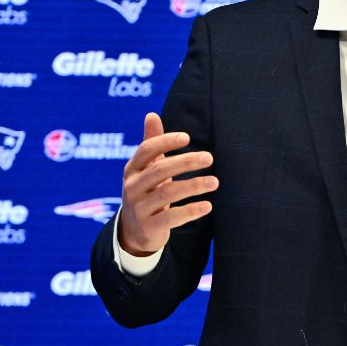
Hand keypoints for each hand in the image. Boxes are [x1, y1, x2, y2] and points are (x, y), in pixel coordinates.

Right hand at [118, 112, 216, 255]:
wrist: (134, 231)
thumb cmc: (147, 191)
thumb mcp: (147, 169)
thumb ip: (152, 143)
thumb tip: (151, 114)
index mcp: (132, 169)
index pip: (146, 150)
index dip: (165, 142)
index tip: (187, 137)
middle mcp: (132, 187)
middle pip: (159, 170)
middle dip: (185, 162)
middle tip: (209, 157)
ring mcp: (138, 208)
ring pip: (166, 194)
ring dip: (193, 186)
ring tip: (215, 182)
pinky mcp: (148, 228)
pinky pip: (170, 218)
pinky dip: (190, 211)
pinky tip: (208, 206)